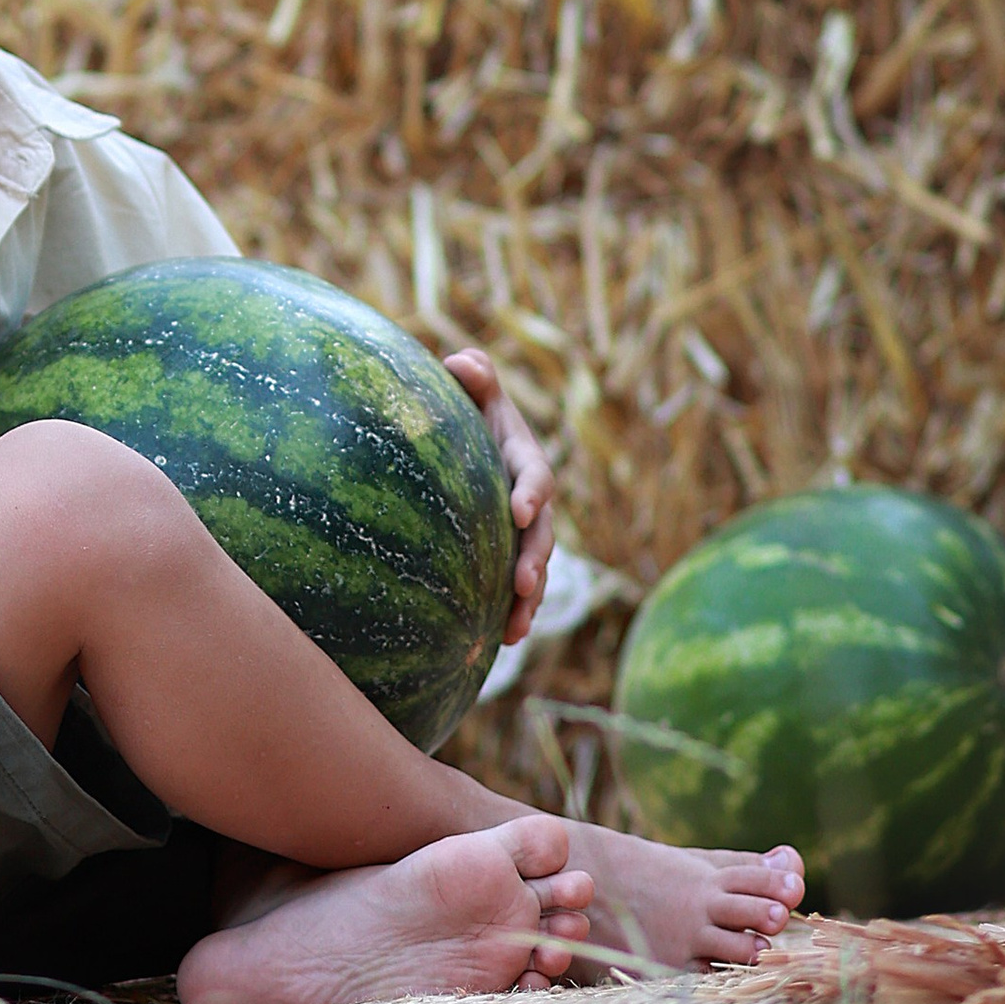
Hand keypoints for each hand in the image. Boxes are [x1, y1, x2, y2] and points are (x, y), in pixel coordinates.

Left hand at [444, 349, 555, 644]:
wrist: (469, 445)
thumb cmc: (470, 413)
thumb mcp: (476, 394)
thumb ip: (475, 376)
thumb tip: (462, 362)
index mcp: (524, 459)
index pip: (534, 476)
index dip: (531, 493)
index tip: (520, 512)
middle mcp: (532, 500)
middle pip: (542, 533)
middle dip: (535, 559)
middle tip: (523, 582)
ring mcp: (525, 533)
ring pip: (537, 569)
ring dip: (530, 597)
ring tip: (516, 627)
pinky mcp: (511, 557)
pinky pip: (519, 590)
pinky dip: (516, 613)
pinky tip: (503, 641)